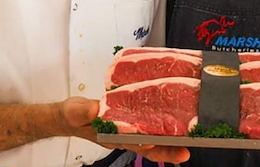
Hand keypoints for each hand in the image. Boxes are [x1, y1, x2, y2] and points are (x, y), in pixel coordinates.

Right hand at [60, 98, 189, 163]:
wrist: (70, 115)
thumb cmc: (73, 116)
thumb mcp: (75, 112)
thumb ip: (84, 112)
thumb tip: (95, 110)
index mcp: (111, 136)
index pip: (132, 143)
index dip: (147, 146)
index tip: (157, 145)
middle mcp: (124, 135)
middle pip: (149, 145)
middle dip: (168, 149)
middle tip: (185, 150)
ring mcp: (129, 128)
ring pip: (153, 135)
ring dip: (170, 136)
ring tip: (189, 135)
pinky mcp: (132, 118)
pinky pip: (150, 121)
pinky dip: (162, 120)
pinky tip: (176, 115)